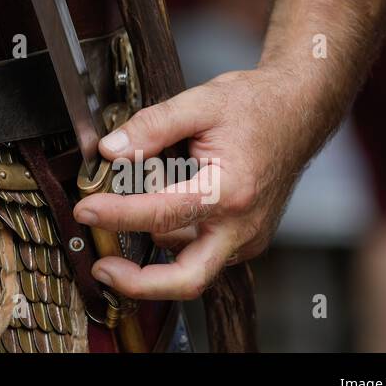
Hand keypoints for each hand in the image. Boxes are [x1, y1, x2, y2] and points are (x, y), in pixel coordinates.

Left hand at [74, 66, 323, 300]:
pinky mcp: (244, 238)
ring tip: (125, 205)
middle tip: (101, 266)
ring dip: (153, 243)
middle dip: (139, 283)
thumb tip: (112, 150)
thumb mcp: (200, 102)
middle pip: (188, 278)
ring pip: (189, 262)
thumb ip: (152, 126)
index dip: (117, 215)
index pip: (162, 215)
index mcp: (231, 191)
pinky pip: (201, 250)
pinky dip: (173, 235)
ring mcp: (247, 237)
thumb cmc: (256, 105)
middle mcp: (242, 225)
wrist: (299, 110)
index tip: (86, 211)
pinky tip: (156, 207)